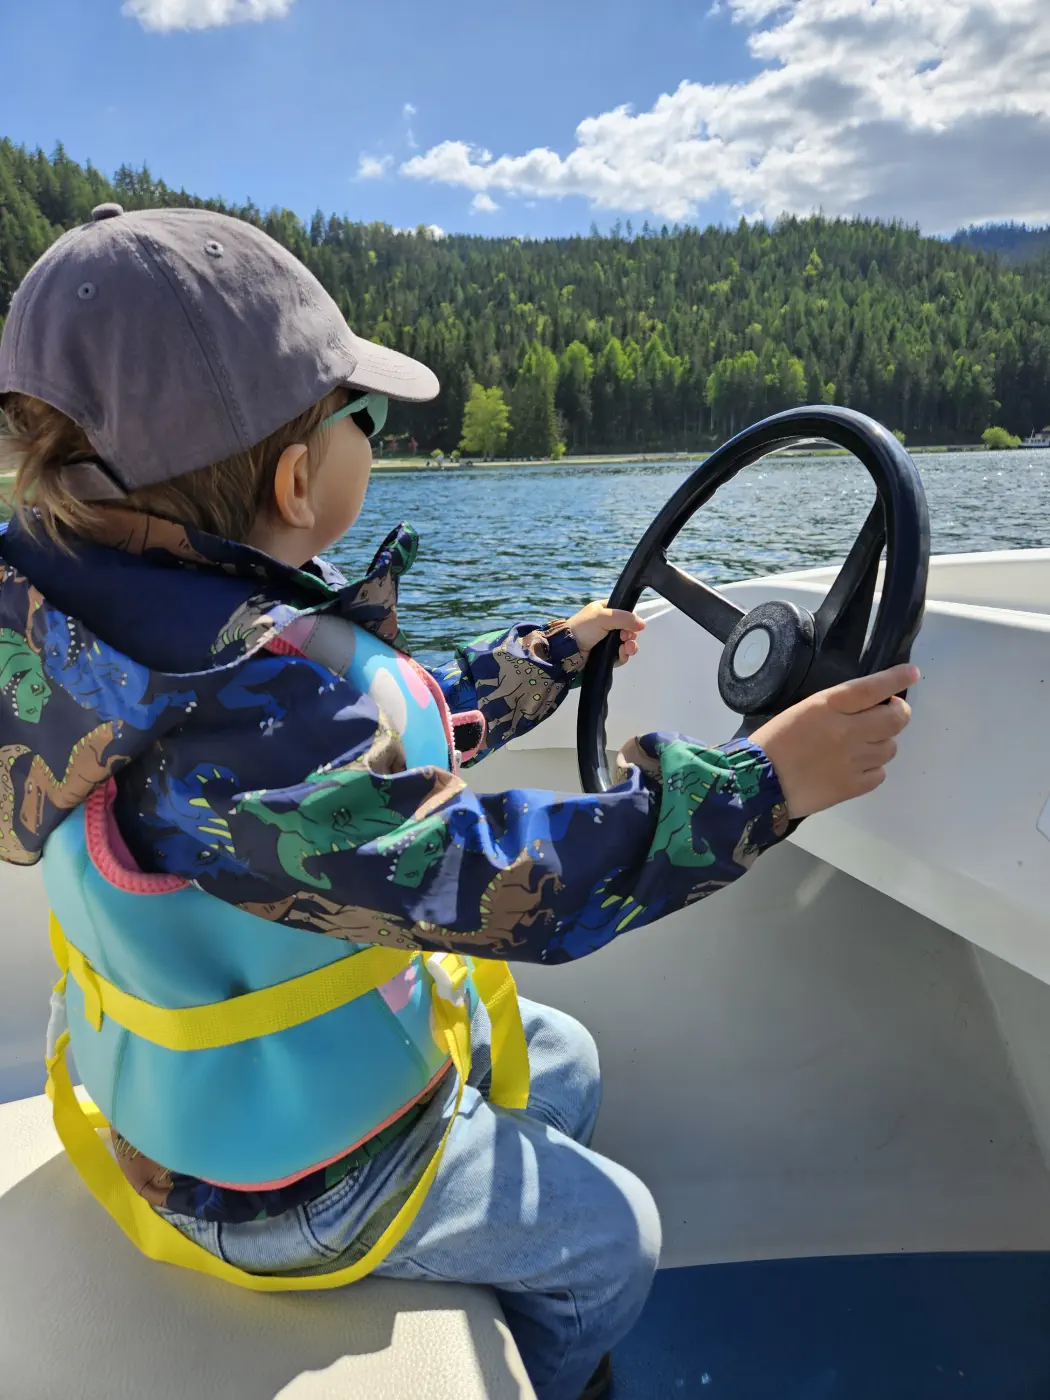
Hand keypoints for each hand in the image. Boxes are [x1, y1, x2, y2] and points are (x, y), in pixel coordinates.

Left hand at [567, 602, 645, 666]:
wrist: (568, 651)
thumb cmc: (584, 628)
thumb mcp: (604, 617)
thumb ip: (625, 618)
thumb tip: (643, 624)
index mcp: (604, 611)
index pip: (625, 613)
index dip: (631, 619)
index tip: (631, 625)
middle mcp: (607, 626)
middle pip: (629, 630)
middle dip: (631, 634)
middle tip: (625, 638)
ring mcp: (607, 642)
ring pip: (627, 644)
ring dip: (630, 646)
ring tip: (627, 648)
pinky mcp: (607, 656)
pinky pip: (622, 656)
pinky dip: (624, 656)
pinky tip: (622, 654)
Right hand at [751, 664, 917, 818]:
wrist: (758, 783)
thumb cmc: (773, 742)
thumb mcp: (802, 711)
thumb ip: (836, 708)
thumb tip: (868, 708)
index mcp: (828, 706)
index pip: (872, 688)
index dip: (896, 679)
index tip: (911, 673)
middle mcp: (847, 730)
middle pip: (896, 719)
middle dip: (898, 713)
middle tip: (888, 714)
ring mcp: (854, 760)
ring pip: (890, 747)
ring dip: (881, 742)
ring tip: (861, 745)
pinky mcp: (854, 786)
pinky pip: (880, 773)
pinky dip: (872, 768)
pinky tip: (855, 767)